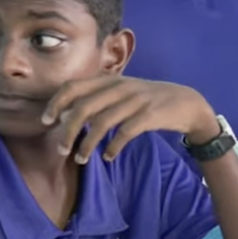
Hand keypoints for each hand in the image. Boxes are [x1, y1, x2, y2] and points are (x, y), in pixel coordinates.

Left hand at [43, 77, 218, 164]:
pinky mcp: (151, 116)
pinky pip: (125, 133)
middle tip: (62, 149)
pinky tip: (108, 157)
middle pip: (83, 107)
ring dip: (87, 144)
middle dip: (68, 130)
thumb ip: (101, 98)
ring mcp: (136, 101)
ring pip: (102, 122)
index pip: (73, 87)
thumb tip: (70, 113)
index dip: (56, 103)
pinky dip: (113, 147)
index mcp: (111, 80)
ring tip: (81, 159)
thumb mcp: (126, 91)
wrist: (190, 104)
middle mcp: (121, 88)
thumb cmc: (153, 101)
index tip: (47, 121)